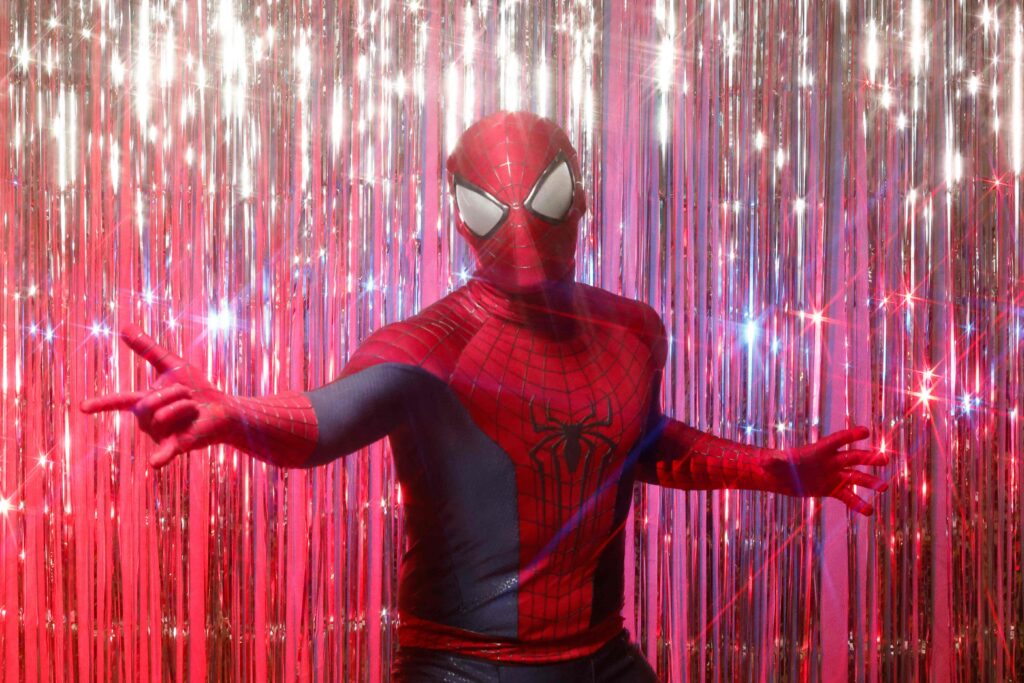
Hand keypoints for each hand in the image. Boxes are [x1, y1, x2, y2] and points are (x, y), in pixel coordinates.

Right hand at [81, 323, 236, 467]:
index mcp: (145, 403)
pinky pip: (166, 451)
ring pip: (162, 415)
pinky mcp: (178, 445)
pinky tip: (155, 463)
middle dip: (174, 393)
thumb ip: (148, 348)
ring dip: (184, 405)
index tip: (82, 407)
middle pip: (149, 403)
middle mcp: (149, 422)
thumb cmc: (198, 390)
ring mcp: (162, 435)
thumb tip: (124, 326)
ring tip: (194, 410)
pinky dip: (161, 457)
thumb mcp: (172, 365)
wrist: (223, 409)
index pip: (120, 401)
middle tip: (189, 396)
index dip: (102, 404)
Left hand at [762, 426, 889, 515]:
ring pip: (855, 477)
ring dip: (869, 482)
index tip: (866, 431)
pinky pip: (847, 496)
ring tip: (884, 487)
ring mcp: (833, 475)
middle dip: (868, 458)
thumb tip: (765, 460)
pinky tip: (868, 511)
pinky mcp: (832, 489)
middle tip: (885, 460)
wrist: (780, 478)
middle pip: (852, 457)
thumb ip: (774, 461)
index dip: (850, 436)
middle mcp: (830, 461)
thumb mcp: (774, 464)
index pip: (837, 440)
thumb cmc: (776, 466)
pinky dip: (857, 503)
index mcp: (818, 450)